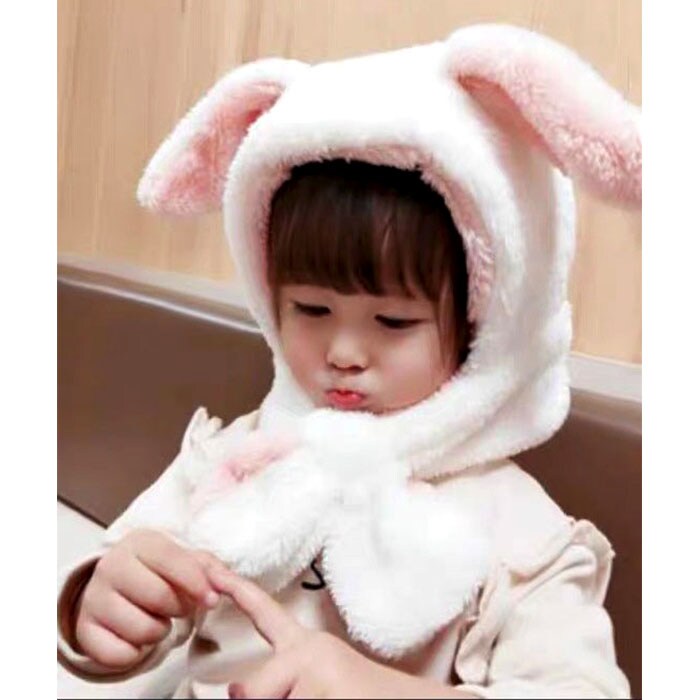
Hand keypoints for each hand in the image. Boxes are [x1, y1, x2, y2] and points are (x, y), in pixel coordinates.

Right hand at [74, 528, 226, 668]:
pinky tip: (135, 635)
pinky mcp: (84, 630)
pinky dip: (135, 652)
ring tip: (155, 618)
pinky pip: (120, 655)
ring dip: (159, 631)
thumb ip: (209, 569)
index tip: (212, 599)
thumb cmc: (158, 572)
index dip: (197, 582)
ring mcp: (93, 598)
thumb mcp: (184, 560)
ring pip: (141, 629)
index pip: (172, 560)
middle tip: (177, 606)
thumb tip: (225, 583)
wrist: (115, 587)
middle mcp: (111, 565)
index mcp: (139, 542)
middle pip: (159, 597)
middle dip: (178, 608)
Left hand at [209, 568, 471, 698]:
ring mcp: (317, 670)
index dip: (232, 588)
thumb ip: (276, 678)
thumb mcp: (313, 684)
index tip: (206, 566)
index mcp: (304, 646)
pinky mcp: (326, 690)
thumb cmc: (357, 696)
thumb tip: (236, 692)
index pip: (263, 613)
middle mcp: (308, 650)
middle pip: (248, 691)